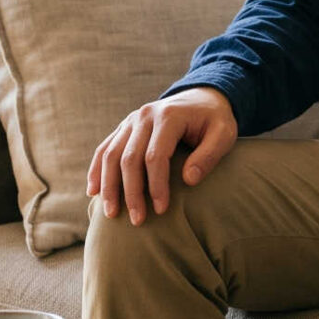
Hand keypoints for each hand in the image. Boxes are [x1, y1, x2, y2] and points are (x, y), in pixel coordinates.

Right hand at [86, 86, 237, 224]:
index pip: (155, 156)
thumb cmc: (215, 120)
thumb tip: (189, 180)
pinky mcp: (124, 127)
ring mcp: (131, 120)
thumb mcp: (224, 134)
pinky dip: (97, 170)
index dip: (157, 185)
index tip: (162, 210)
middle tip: (137, 221)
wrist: (202, 97)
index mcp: (169, 116)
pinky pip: (105, 148)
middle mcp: (145, 116)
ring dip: (109, 185)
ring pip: (111, 154)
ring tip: (111, 214)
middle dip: (131, 192)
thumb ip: (209, 155)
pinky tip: (93, 191)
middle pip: (129, 158)